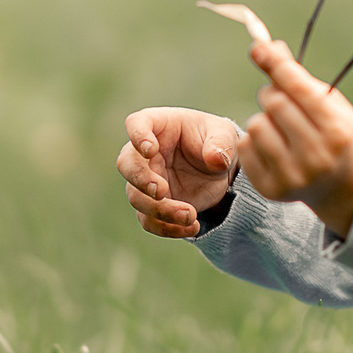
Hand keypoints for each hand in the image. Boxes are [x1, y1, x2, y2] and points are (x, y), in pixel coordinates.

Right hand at [118, 107, 243, 238]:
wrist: (221, 171)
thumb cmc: (216, 141)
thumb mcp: (224, 136)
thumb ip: (220, 144)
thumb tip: (216, 160)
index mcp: (158, 126)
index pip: (136, 124)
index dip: (138, 136)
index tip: (150, 150)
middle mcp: (144, 154)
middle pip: (127, 164)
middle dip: (141, 180)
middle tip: (161, 191)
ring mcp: (145, 181)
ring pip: (137, 198)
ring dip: (160, 210)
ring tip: (191, 215)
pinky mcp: (153, 205)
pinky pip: (149, 220)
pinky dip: (167, 228)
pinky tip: (192, 228)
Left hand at [239, 40, 352, 237]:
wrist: (341, 186)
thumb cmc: (334, 133)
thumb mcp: (329, 104)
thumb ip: (298, 77)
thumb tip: (266, 45)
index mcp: (337, 131)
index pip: (300, 89)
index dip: (277, 65)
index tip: (258, 47)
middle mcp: (317, 156)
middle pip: (275, 104)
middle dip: (272, 92)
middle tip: (277, 97)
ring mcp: (293, 176)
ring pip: (256, 125)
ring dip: (263, 119)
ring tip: (278, 127)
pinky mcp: (271, 189)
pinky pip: (244, 147)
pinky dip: (253, 140)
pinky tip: (271, 147)